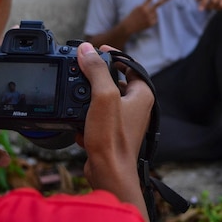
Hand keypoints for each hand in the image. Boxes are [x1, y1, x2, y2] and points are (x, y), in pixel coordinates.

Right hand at [75, 43, 153, 221]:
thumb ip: (96, 70)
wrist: (108, 172)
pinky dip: (86, 119)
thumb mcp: (103, 96)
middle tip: (80, 74)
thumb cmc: (112, 138)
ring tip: (78, 105)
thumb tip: (87, 49)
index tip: (96, 50)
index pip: (129, 65)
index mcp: (142, 94)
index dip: (113, 55)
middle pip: (114, 81)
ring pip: (103, 100)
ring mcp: (125, 120)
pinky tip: (80, 125)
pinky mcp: (112, 132)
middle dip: (95, 80)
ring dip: (87, 101)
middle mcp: (137, 106)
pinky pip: (97, 118)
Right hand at [122, 0, 171, 33]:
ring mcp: (149, 18)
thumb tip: (155, 9)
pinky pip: (155, 19)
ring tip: (145, 18)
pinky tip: (146, 21)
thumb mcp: (137, 8)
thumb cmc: (133, 16)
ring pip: (156, 13)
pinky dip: (152, 20)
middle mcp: (146, 11)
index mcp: (142, 6)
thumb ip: (145, 6)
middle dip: (165, 0)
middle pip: (158, 4)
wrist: (128, 26)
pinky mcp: (151, 23)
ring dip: (153, 14)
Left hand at [196, 0, 221, 10]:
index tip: (200, 9)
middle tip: (205, 9)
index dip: (203, 3)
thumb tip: (195, 0)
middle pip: (213, 1)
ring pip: (220, 4)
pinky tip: (217, 8)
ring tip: (211, 8)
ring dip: (214, 8)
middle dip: (208, 7)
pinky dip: (220, 8)